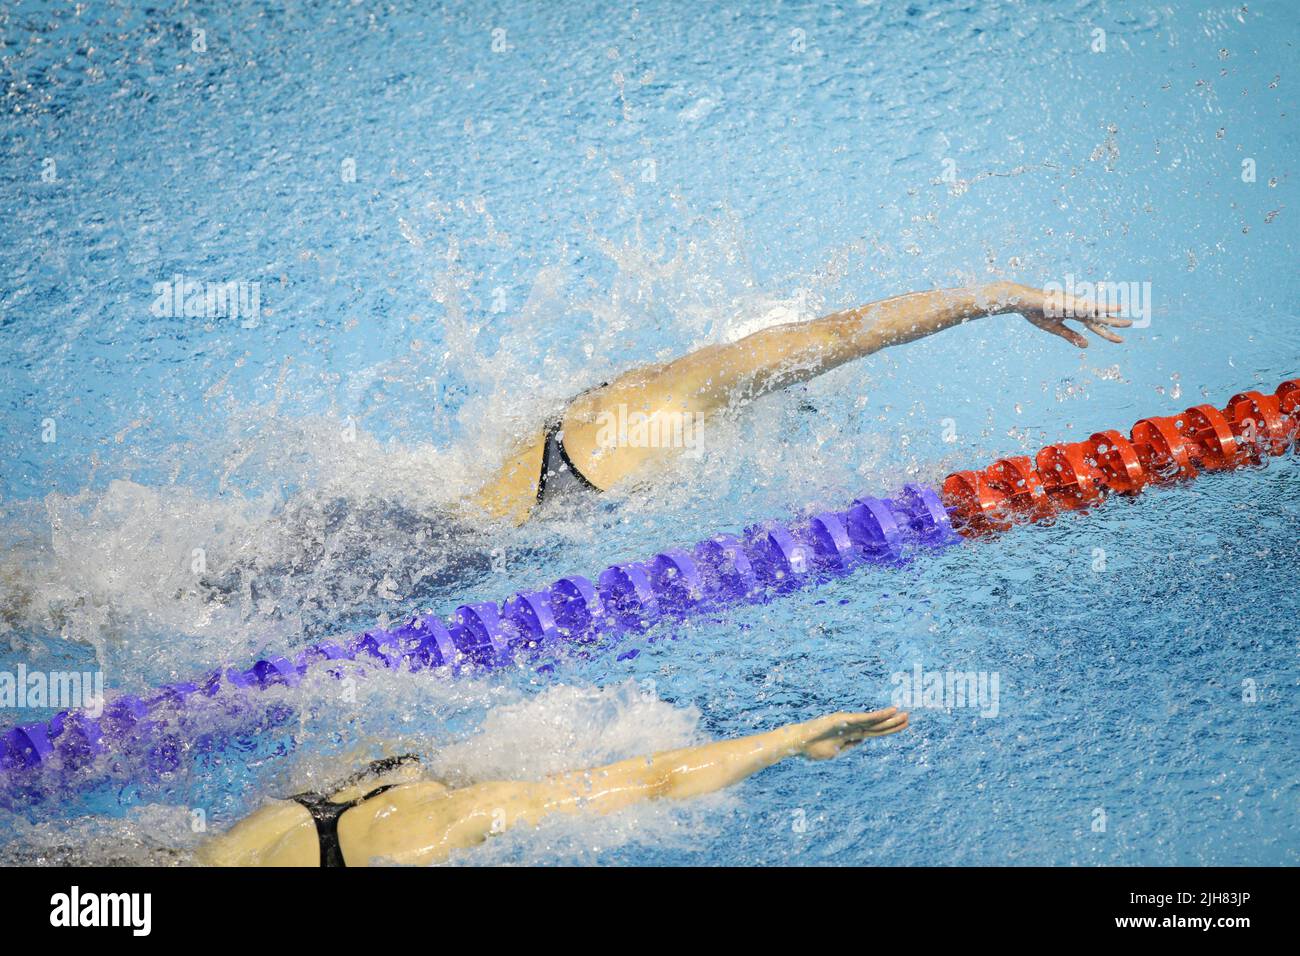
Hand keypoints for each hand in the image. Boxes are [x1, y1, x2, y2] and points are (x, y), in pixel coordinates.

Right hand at [799, 707, 909, 759]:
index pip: (875, 732)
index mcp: (852, 735)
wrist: (798, 744)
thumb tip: (861, 741)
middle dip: (894, 723)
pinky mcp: (845, 720)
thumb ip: (848, 746)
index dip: (889, 730)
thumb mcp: (835, 751)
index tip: (903, 725)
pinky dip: (878, 715)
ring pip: (875, 721)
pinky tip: (890, 712)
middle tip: (909, 717)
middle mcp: (853, 727)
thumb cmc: (812, 749)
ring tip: (905, 714)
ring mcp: (849, 722)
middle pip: (878, 726)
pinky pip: (865, 718)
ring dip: (890, 718)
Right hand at [990, 281, 1131, 348]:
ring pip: (1097, 311)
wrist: (1022, 301)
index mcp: (1074, 314)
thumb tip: (1088, 345)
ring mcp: (1074, 304)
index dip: (1106, 333)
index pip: (1094, 325)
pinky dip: (1102, 307)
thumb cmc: (1035, 313)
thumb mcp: (1054, 329)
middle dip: (1114, 322)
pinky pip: (1088, 305)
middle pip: (1099, 317)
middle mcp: (1077, 307)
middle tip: (1131, 324)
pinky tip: (1115, 307)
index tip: (1120, 340)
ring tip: (1128, 319)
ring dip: (1112, 315)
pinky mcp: (1069, 302)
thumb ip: (1070, 336)